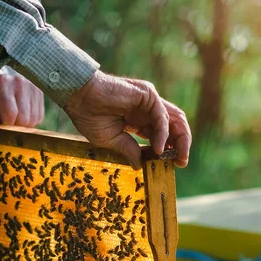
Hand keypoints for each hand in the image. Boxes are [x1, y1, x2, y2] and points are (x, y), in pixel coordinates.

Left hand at [0, 74, 43, 139]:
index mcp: (1, 83)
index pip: (10, 114)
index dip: (3, 127)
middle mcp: (20, 82)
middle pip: (24, 119)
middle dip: (12, 127)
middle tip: (0, 123)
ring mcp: (32, 86)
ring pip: (34, 120)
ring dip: (21, 126)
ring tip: (8, 118)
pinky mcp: (39, 92)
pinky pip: (39, 117)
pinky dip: (29, 122)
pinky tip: (18, 116)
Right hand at [65, 71, 191, 169]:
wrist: (78, 97)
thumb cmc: (89, 115)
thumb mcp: (111, 140)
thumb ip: (129, 150)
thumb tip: (140, 166)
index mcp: (139, 120)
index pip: (163, 134)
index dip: (170, 149)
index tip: (172, 165)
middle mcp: (148, 109)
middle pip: (174, 127)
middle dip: (181, 145)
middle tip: (181, 163)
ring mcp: (149, 100)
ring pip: (175, 120)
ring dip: (180, 139)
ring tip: (177, 157)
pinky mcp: (148, 94)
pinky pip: (161, 116)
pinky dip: (163, 134)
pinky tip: (158, 148)